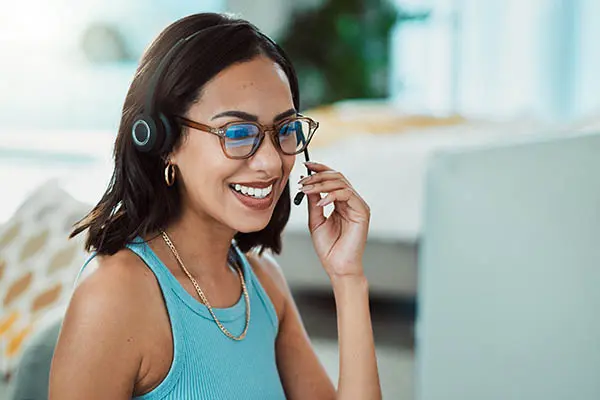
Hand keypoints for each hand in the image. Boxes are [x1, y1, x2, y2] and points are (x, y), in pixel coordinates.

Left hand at [298, 161, 370, 279]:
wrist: (337, 266)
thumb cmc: (328, 248)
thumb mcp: (315, 220)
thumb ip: (314, 202)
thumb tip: (307, 185)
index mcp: (341, 203)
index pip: (333, 179)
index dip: (320, 169)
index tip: (305, 165)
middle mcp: (351, 202)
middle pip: (337, 177)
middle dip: (318, 175)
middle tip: (303, 180)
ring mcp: (358, 206)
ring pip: (341, 183)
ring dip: (321, 183)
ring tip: (307, 189)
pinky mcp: (362, 212)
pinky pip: (347, 194)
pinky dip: (332, 195)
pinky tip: (321, 202)